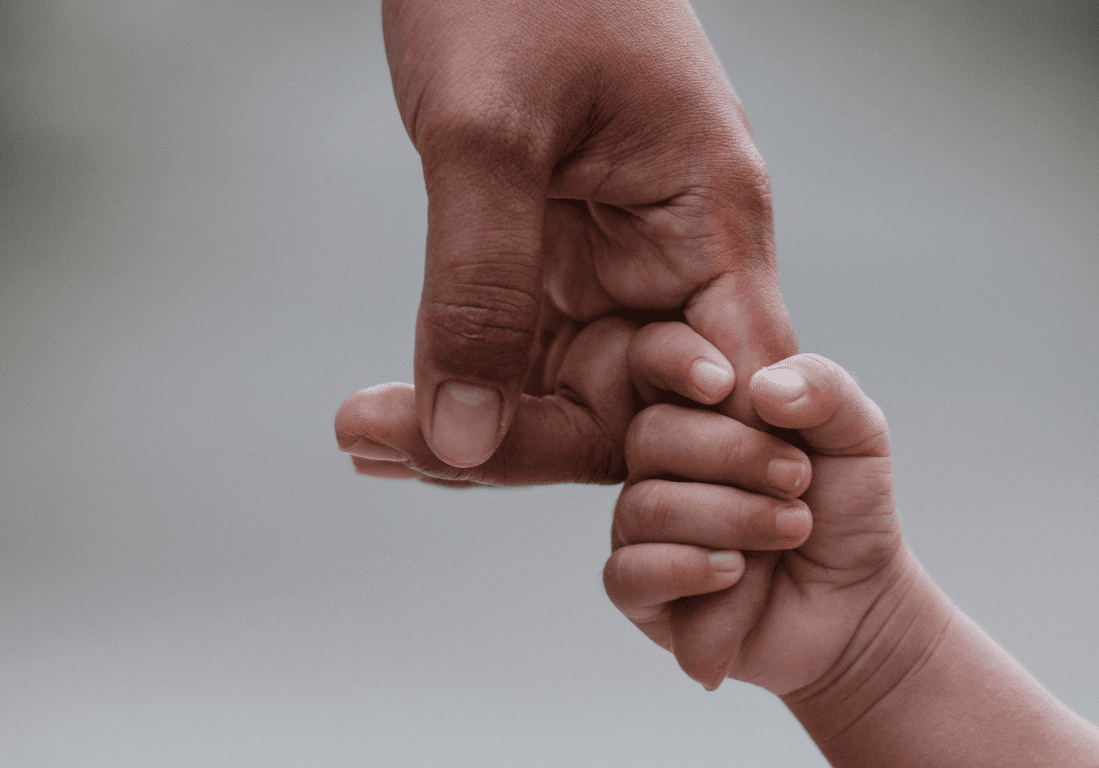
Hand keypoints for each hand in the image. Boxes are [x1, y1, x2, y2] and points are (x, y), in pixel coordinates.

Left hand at [383, 0, 795, 469]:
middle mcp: (676, 253)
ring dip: (475, 420)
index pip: (733, 385)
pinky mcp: (556, 252)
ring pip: (571, 386)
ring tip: (364, 434)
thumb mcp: (485, 134)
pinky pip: (522, 347)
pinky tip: (386, 411)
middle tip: (389, 451)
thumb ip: (480, 288)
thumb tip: (465, 440)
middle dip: (523, 443)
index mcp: (708, 221)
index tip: (598, 524)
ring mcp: (615, 256)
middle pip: (636, 404)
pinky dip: (460, 379)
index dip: (685, 467)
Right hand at [604, 350, 908, 693]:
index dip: (672, 359)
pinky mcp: (638, 590)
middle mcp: (657, 463)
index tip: (728, 384)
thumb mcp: (857, 437)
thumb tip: (762, 385)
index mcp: (694, 409)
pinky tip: (736, 573)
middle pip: (650, 435)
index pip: (650, 360)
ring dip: (733, 518)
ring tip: (793, 529)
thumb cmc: (844, 512)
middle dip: (734, 455)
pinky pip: (629, 571)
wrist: (856, 605)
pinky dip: (690, 570)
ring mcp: (640, 527)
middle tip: (798, 480)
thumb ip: (824, 390)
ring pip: (649, 506)